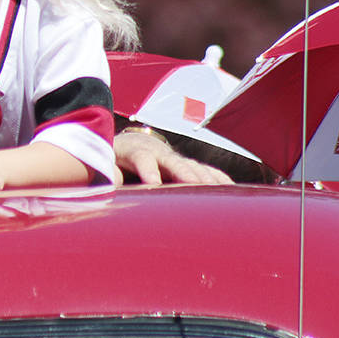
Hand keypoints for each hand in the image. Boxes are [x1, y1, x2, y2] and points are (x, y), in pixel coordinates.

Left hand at [113, 128, 232, 184]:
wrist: (132, 143)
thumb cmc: (116, 158)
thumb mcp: (106, 163)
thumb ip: (108, 173)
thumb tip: (109, 185)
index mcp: (136, 151)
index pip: (142, 158)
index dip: (148, 169)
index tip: (152, 182)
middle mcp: (160, 153)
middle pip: (174, 162)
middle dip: (184, 174)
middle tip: (194, 187)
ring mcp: (176, 158)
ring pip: (193, 167)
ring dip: (206, 179)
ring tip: (218, 194)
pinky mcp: (187, 166)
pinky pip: (206, 172)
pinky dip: (219, 179)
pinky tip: (232, 189)